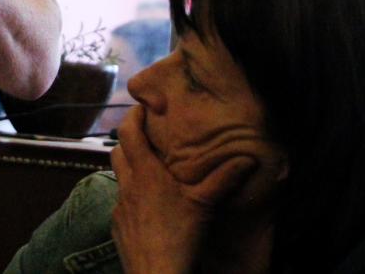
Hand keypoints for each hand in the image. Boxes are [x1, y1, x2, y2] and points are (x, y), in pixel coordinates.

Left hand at [111, 106, 257, 273]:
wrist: (155, 272)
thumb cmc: (180, 236)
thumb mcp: (204, 204)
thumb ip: (223, 179)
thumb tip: (247, 158)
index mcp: (146, 173)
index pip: (129, 133)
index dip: (132, 117)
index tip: (140, 108)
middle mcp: (128, 184)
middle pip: (117, 151)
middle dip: (127, 141)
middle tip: (144, 138)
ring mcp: (119, 205)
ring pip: (118, 177)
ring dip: (129, 169)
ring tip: (148, 171)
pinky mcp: (117, 224)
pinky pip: (120, 202)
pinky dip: (131, 196)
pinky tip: (147, 206)